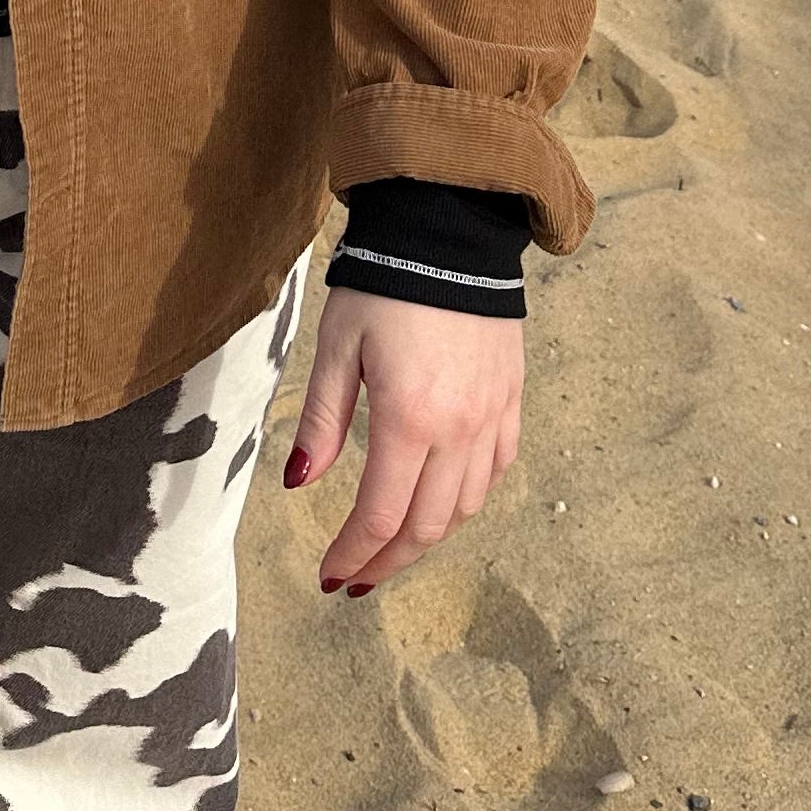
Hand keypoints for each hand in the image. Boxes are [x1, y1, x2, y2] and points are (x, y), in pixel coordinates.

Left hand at [285, 287, 522, 592]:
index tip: (330, 576)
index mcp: (409, 419)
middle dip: (387, 561)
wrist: (451, 232)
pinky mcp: (511, 400)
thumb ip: (322, 421)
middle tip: (356, 578)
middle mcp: (459, 430)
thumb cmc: (384, 285)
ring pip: (464, 507)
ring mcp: (492, 417)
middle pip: (425, 525)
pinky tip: (443, 502)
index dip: (353, 555)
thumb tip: (298, 484)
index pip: (381, 516)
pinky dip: (467, 499)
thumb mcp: (338, 346)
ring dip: (426, 537)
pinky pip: (495, 471)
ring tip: (392, 546)